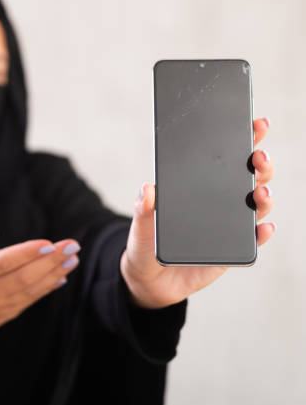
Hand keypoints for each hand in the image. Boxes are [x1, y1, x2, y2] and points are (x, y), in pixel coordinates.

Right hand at [0, 231, 81, 346]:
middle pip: (24, 276)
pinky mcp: (8, 314)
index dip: (27, 253)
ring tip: (73, 258)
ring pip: (32, 289)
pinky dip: (49, 287)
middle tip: (72, 245)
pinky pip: (32, 299)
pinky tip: (62, 273)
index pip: (2, 262)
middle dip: (51, 260)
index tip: (48, 242)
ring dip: (55, 273)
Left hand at [120, 117, 274, 308]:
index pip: (223, 159)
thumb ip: (143, 210)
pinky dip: (261, 234)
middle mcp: (219, 203)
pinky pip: (252, 241)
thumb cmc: (146, 245)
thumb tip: (146, 190)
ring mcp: (229, 226)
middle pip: (248, 178)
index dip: (242, 140)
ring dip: (264, 197)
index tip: (253, 124)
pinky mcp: (232, 251)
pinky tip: (263, 228)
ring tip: (260, 193)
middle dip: (259, 164)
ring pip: (256, 207)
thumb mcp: (140, 226)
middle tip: (258, 156)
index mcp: (199, 188)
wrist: (149, 280)